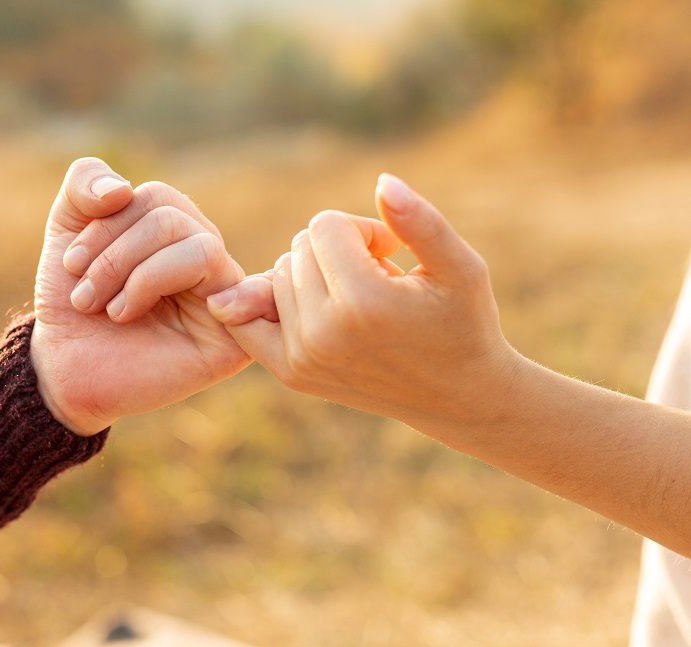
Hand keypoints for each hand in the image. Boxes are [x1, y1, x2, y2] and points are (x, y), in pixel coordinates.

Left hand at [30, 159, 249, 435]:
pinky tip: (131, 314)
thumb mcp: (67, 232)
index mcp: (179, 235)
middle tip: (84, 298)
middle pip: (172, 216)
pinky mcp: (234, 334)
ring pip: (197, 243)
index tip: (70, 266)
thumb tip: (123, 189)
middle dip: (115, 254)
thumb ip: (86, 184)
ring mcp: (226, 296)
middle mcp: (208, 261)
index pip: (158, 199)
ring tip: (109, 312)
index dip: (106, 224)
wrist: (65, 373)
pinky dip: (159, 280)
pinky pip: (216, 275)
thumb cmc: (74, 308)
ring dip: (133, 274)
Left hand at [208, 174, 520, 437]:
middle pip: (299, 247)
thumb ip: (421, 222)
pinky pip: (249, 318)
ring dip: (315, 276)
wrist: (456, 397)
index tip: (392, 252)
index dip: (362, 231)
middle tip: (377, 278)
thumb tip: (382, 182)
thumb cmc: (464, 323)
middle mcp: (323, 334)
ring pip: (279, 274)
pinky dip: (269, 301)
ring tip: (358, 301)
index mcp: (364, 304)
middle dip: (338, 251)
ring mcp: (301, 357)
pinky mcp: (290, 373)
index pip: (325, 226)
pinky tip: (311, 304)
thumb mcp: (461, 268)